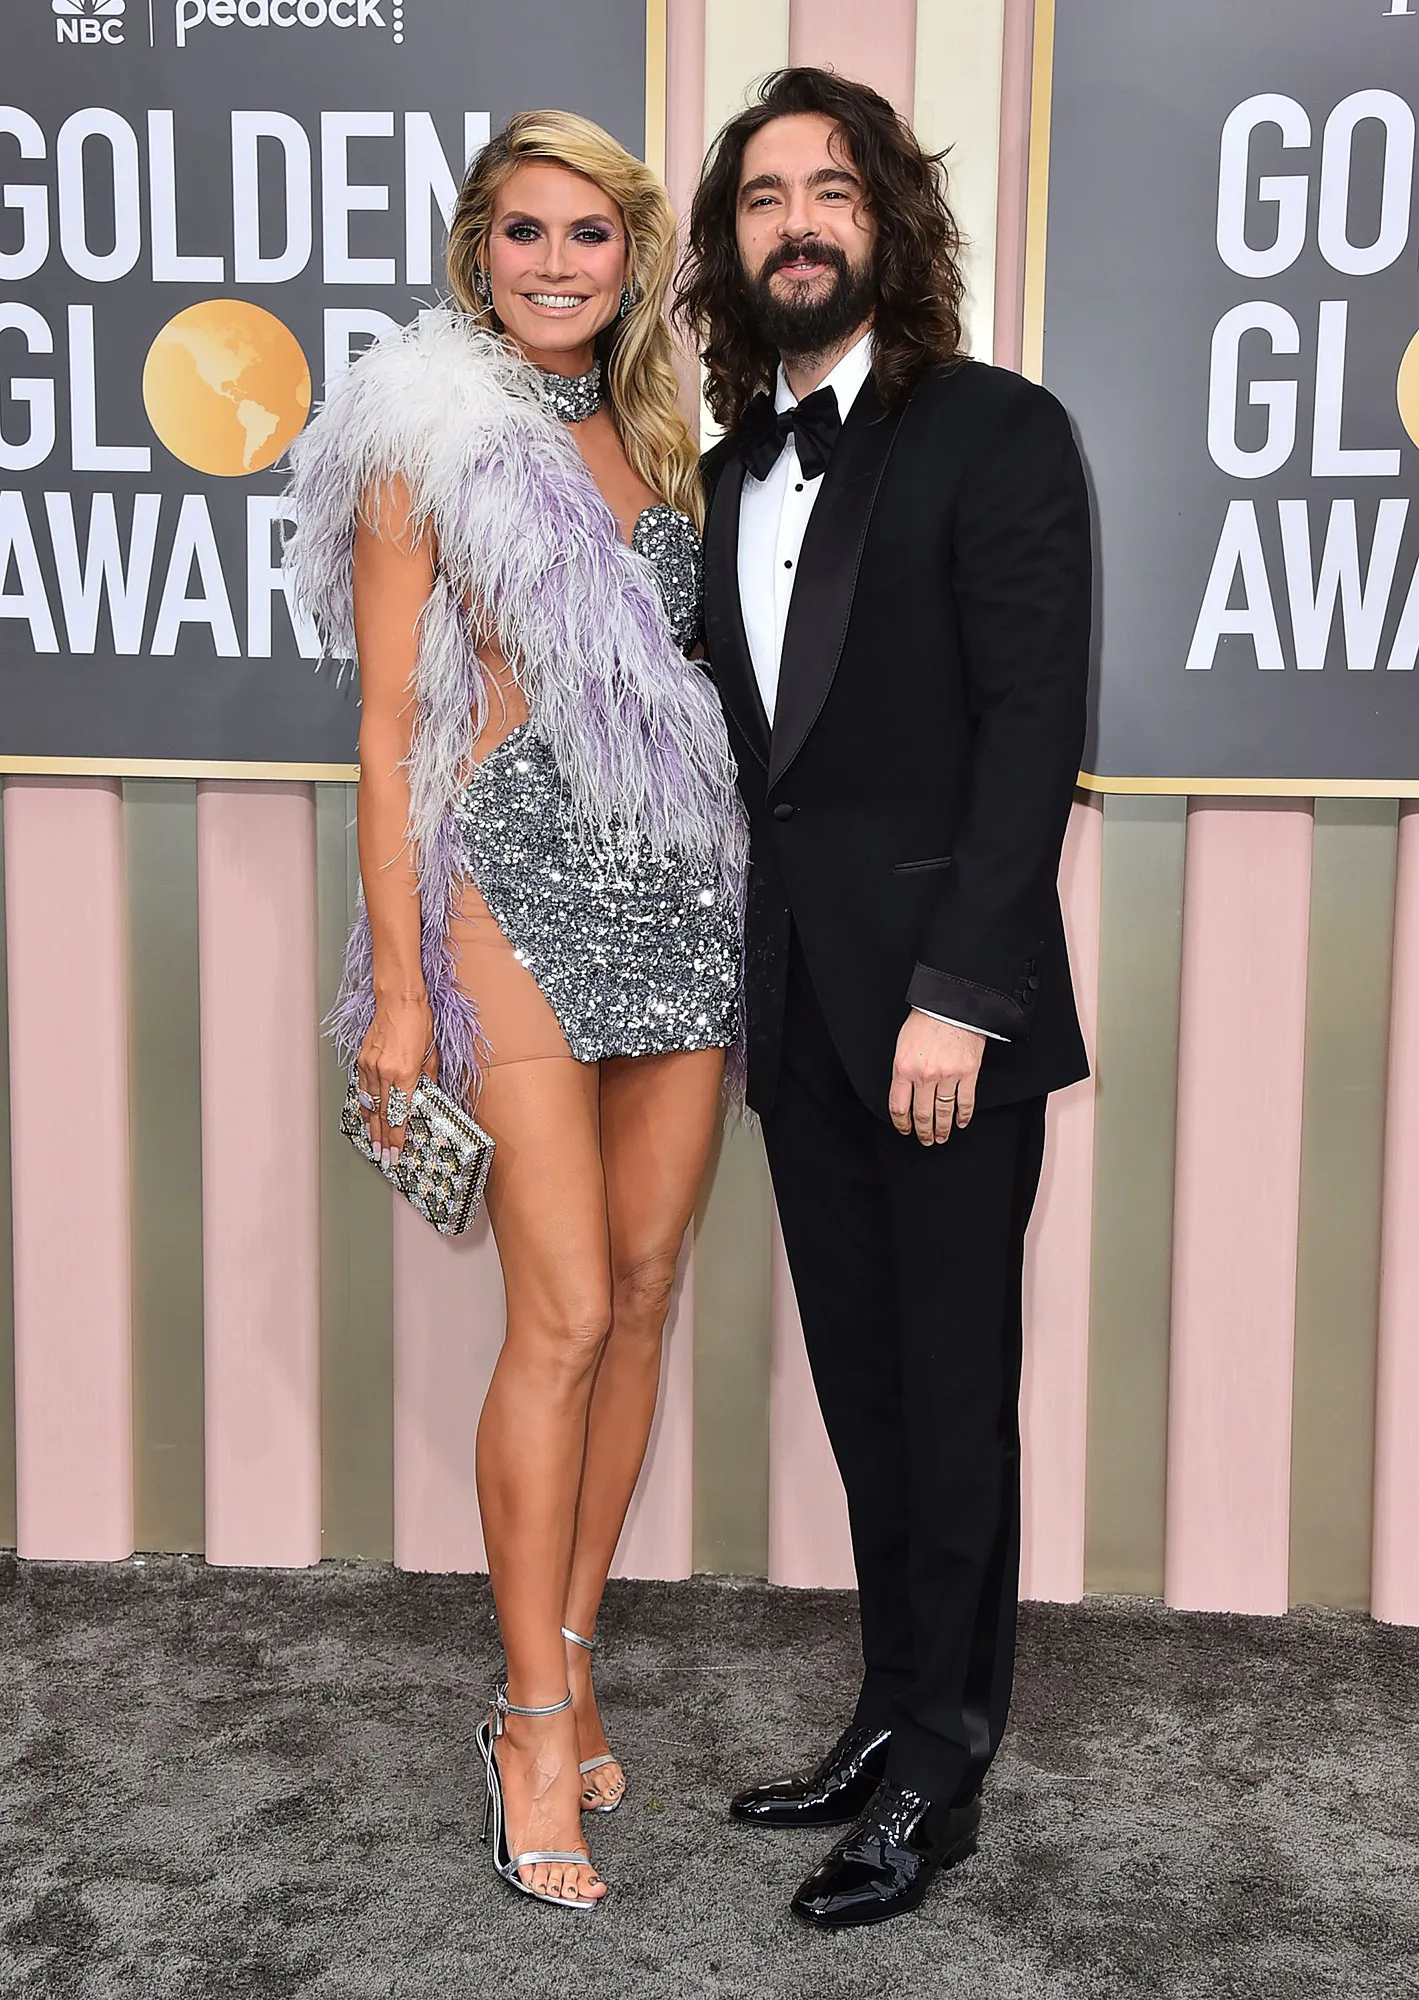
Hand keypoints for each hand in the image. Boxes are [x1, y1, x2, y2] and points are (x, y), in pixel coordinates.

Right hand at [358, 996, 436, 1165]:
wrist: (399, 1000)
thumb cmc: (418, 1021)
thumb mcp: (431, 1054)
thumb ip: (428, 1080)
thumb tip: (427, 1097)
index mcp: (405, 1073)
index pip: (399, 1114)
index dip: (397, 1137)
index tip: (396, 1152)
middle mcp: (384, 1072)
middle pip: (382, 1114)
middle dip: (383, 1138)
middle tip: (384, 1157)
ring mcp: (370, 1066)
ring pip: (369, 1104)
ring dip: (372, 1126)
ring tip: (374, 1143)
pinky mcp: (362, 1059)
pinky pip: (361, 1089)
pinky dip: (363, 1105)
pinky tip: (365, 1116)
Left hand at [889, 1011, 985, 1146]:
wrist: (952, 1003)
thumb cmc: (926, 1018)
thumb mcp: (903, 1044)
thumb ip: (902, 1069)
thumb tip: (904, 1092)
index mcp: (903, 1068)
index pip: (898, 1106)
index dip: (901, 1123)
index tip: (905, 1129)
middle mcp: (924, 1075)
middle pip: (921, 1114)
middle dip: (922, 1131)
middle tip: (925, 1140)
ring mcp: (948, 1076)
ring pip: (943, 1112)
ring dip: (942, 1129)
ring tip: (941, 1137)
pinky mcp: (968, 1073)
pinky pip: (966, 1102)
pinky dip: (964, 1116)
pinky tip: (961, 1122)